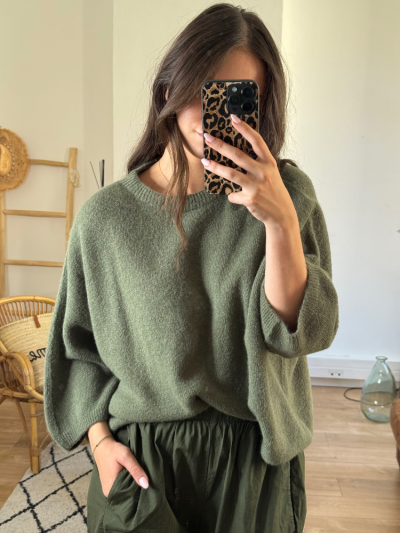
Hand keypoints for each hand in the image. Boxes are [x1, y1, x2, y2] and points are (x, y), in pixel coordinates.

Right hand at [94, 437, 148, 497]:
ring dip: (132, 485)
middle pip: (127, 495)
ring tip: (139, 478)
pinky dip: (128, 482)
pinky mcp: (110, 485)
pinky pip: (122, 487)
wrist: (102, 445)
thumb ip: (135, 470)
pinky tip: (133, 477)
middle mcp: (108, 493)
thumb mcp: (126, 457)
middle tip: (145, 480)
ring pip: (125, 491)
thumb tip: (146, 485)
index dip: (139, 492)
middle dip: (136, 488)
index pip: (129, 497)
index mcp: (111, 490)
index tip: (147, 486)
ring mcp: (108, 489)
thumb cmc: (113, 450)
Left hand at [201, 114, 297, 230]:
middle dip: (220, 145)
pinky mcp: (251, 199)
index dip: (245, 129)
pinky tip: (235, 197)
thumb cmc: (273, 191)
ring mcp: (257, 186)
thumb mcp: (270, 173)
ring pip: (231, 173)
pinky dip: (232, 196)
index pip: (257, 141)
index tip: (233, 118)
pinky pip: (234, 195)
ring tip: (204, 161)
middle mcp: (264, 172)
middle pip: (238, 155)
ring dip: (215, 167)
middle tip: (207, 137)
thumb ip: (256, 164)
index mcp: (269, 162)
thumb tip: (232, 155)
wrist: (282, 214)